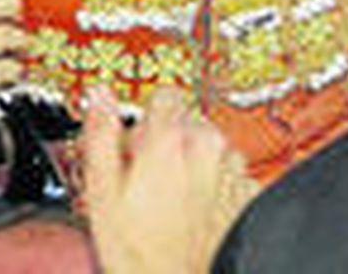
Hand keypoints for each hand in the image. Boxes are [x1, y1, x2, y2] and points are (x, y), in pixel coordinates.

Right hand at [82, 86, 257, 273]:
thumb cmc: (139, 253)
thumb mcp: (102, 192)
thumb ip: (101, 134)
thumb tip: (100, 97)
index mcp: (170, 139)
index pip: (164, 94)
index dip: (145, 117)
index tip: (137, 139)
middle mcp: (208, 148)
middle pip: (186, 122)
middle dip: (167, 142)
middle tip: (146, 179)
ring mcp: (231, 172)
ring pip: (209, 147)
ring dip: (192, 163)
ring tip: (171, 198)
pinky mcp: (246, 194)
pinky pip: (229, 174)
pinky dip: (214, 185)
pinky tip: (194, 209)